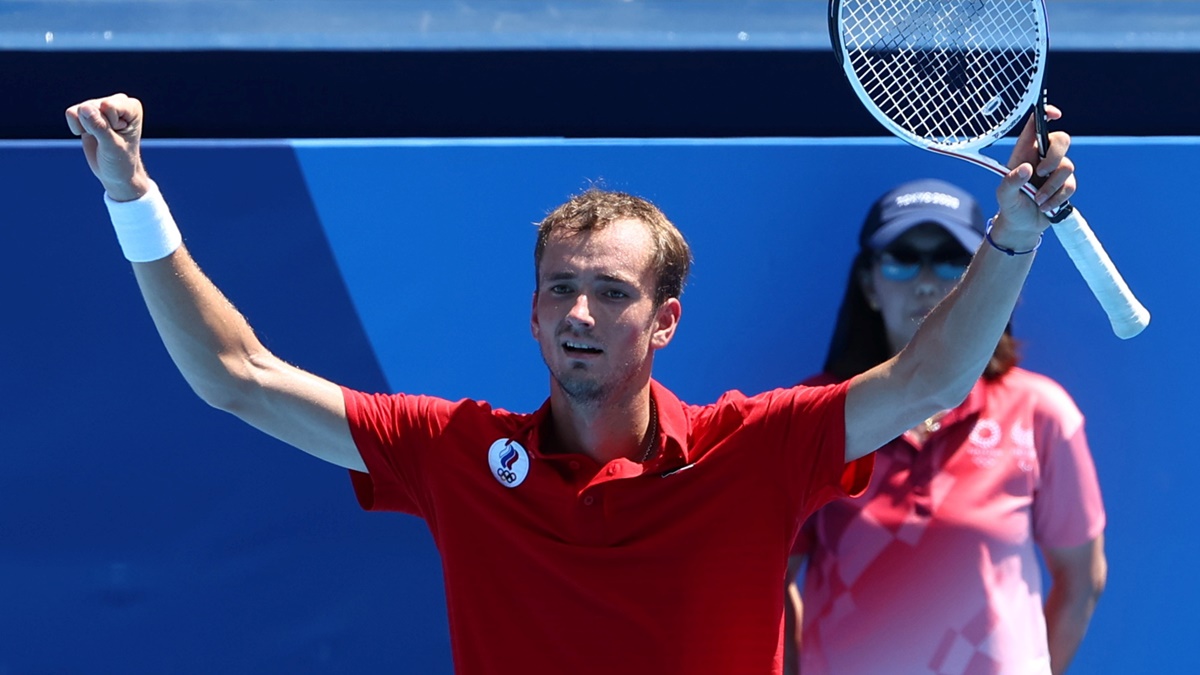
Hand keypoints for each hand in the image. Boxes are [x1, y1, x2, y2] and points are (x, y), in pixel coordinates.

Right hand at [65, 93, 151, 201]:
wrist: (115, 173)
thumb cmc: (121, 161)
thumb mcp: (112, 146)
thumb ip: (99, 127)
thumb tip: (83, 108)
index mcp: (131, 107)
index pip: (108, 106)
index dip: (110, 125)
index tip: (118, 137)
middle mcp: (118, 101)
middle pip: (92, 106)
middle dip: (96, 127)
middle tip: (108, 139)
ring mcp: (101, 105)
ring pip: (79, 109)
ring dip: (86, 128)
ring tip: (100, 138)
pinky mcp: (86, 111)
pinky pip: (70, 113)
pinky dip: (76, 127)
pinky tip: (90, 134)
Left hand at [993, 105, 1076, 247]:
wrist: (1022, 225)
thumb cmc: (1010, 204)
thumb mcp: (1004, 195)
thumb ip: (1011, 182)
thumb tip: (1026, 169)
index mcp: (1025, 151)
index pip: (1037, 125)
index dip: (1046, 113)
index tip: (1055, 114)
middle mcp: (1042, 157)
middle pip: (1062, 139)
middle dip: (1054, 157)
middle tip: (1041, 173)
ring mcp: (1056, 170)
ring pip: (1068, 166)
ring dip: (1052, 186)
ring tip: (1038, 200)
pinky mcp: (1065, 184)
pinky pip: (1071, 185)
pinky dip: (1057, 198)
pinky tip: (1045, 206)